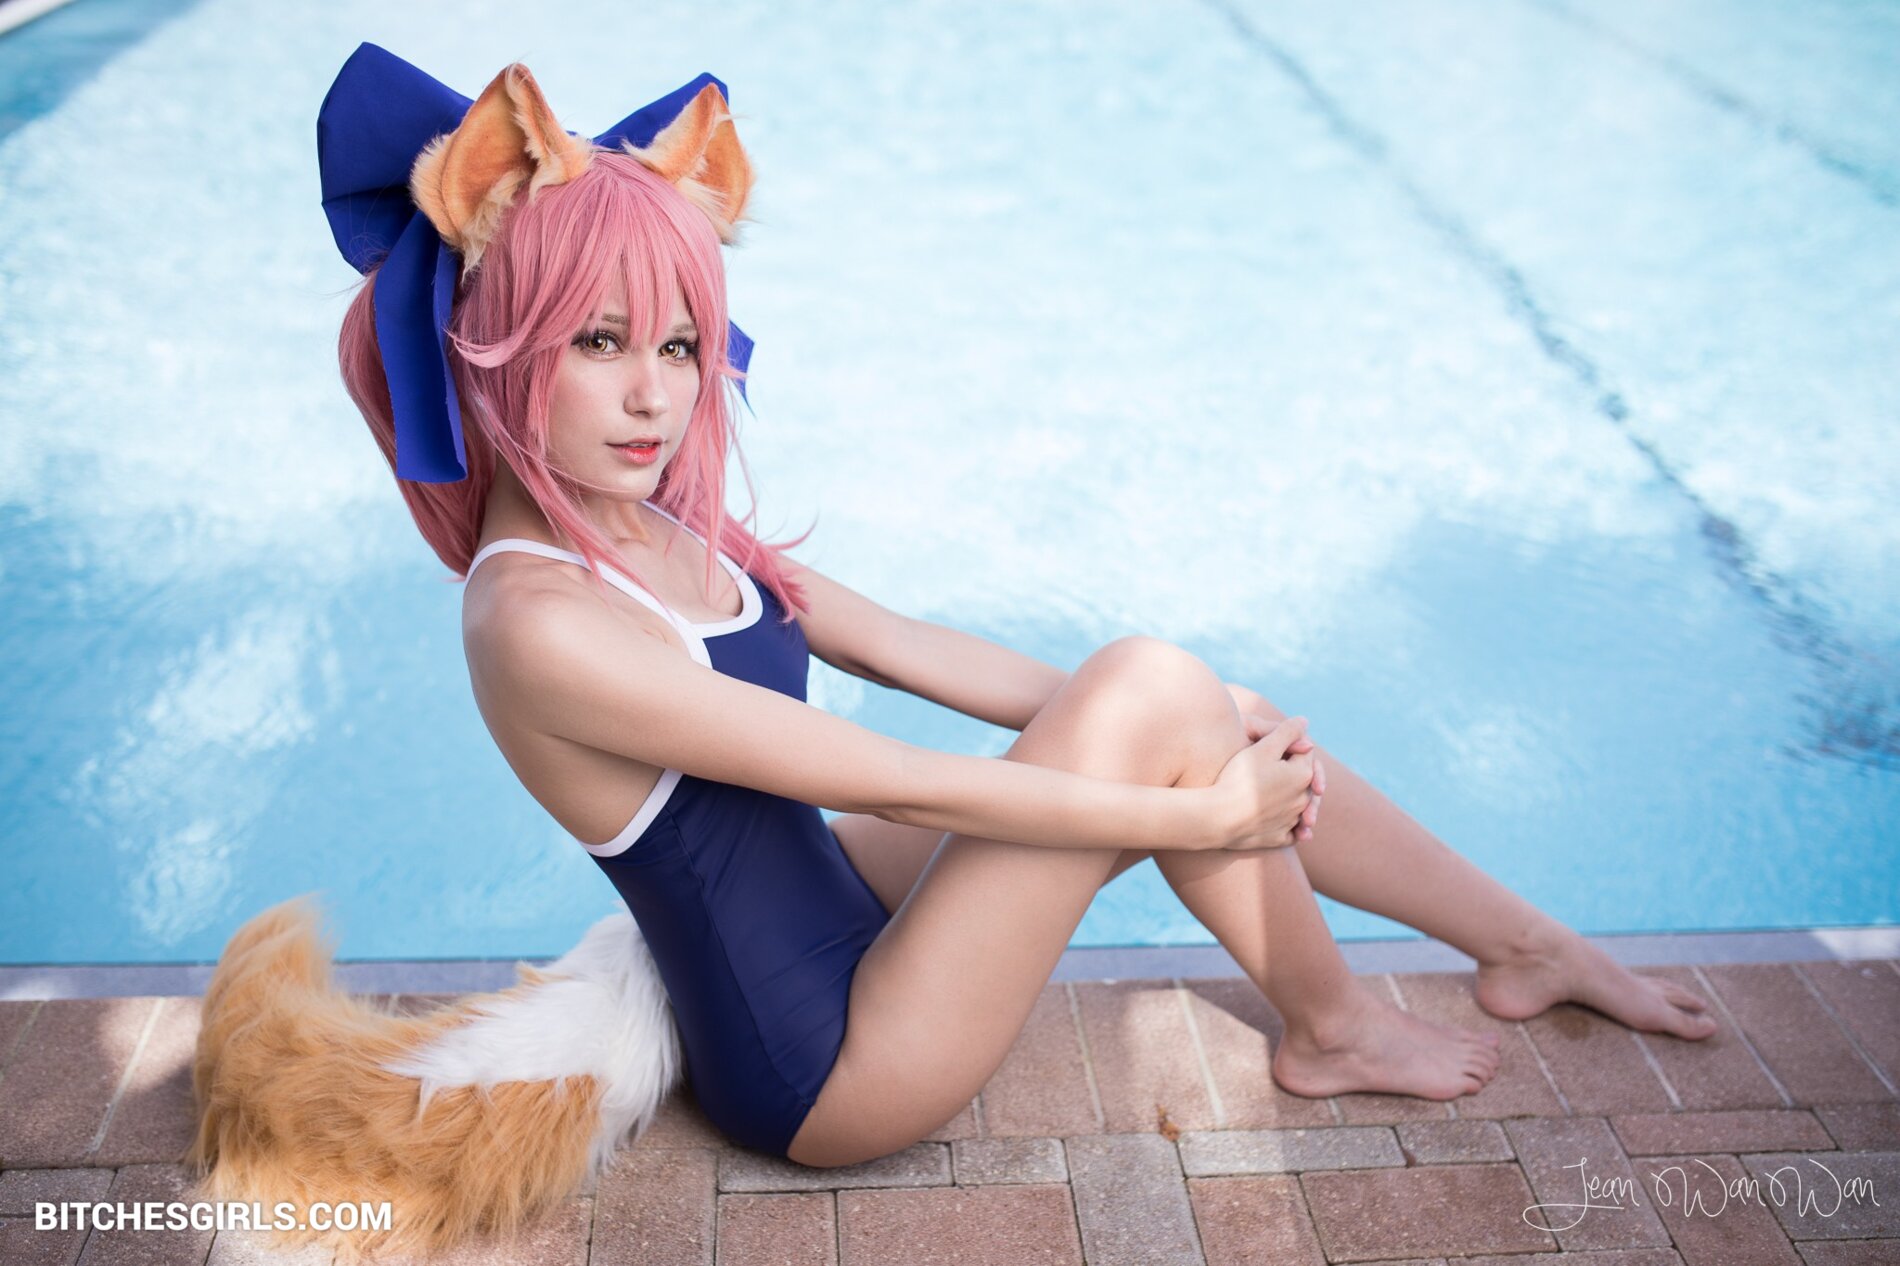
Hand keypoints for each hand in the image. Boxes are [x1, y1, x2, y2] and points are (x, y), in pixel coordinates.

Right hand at [1224, 683, 1324, 840]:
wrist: (1219, 816)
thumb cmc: (1239, 778)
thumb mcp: (1262, 748)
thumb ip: (1286, 732)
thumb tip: (1304, 721)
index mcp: (1302, 774)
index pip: (1305, 753)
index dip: (1292, 745)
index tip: (1276, 742)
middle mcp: (1302, 799)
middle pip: (1304, 780)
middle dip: (1297, 772)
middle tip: (1284, 764)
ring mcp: (1291, 821)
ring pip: (1300, 807)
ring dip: (1298, 801)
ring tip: (1285, 796)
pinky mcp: (1278, 838)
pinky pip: (1289, 832)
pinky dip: (1291, 828)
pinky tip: (1285, 825)